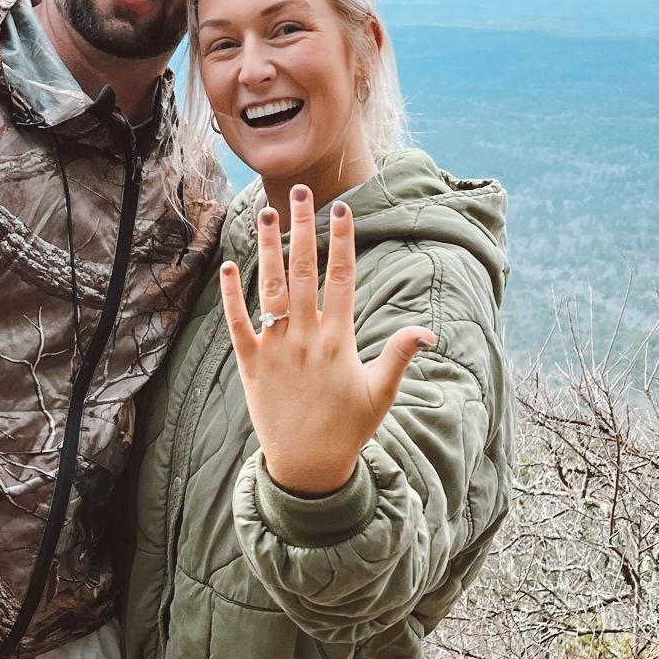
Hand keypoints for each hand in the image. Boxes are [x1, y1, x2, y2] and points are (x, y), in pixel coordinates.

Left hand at [218, 184, 434, 497]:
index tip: (340, 209)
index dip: (342, 241)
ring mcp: (276, 350)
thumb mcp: (381, 392)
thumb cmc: (348, 428)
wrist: (307, 465)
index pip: (342, 278)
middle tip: (298, 192)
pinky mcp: (250, 365)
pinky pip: (238, 325)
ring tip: (264, 215)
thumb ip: (398, 355)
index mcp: (340, 340)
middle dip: (302, 229)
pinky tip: (229, 267)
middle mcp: (307, 338)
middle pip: (304, 271)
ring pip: (271, 290)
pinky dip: (232, 297)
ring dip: (268, 250)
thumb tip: (429, 332)